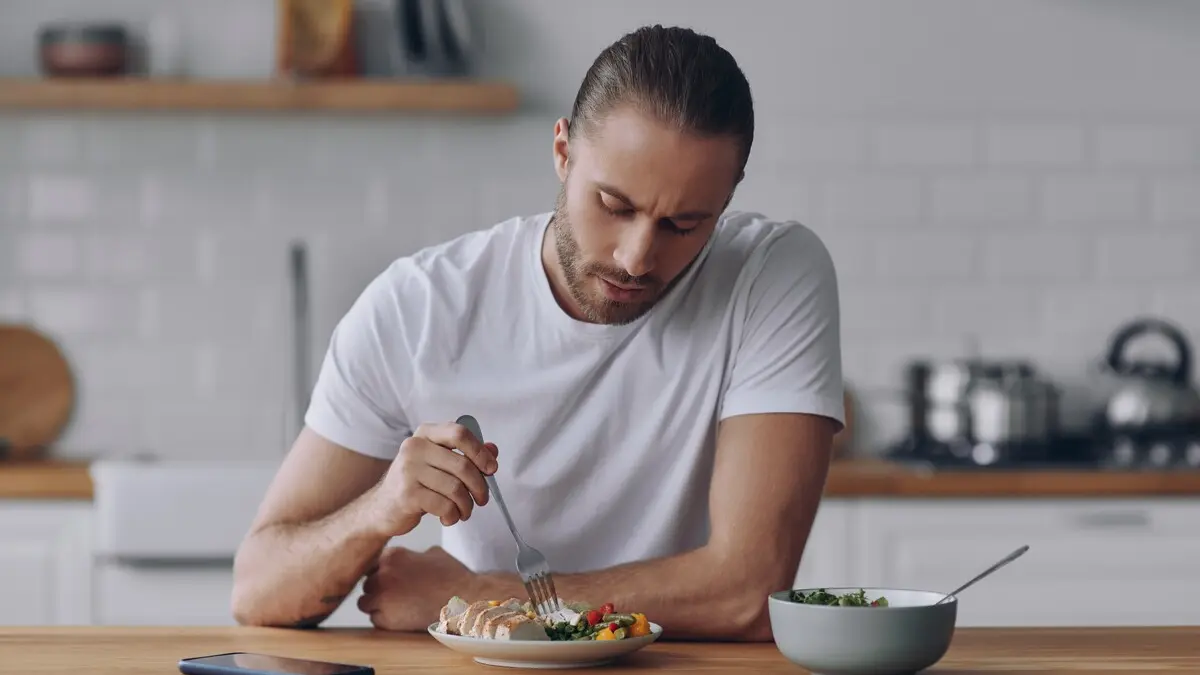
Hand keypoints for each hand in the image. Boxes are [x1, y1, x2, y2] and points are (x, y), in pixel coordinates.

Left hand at [358, 546, 476, 630]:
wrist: (462, 599)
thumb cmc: (453, 577)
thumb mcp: (432, 554)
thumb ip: (412, 555)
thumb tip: (409, 558)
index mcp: (392, 556)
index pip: (371, 565)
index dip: (380, 574)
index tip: (388, 581)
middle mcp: (382, 575)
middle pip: (367, 584)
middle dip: (378, 590)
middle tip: (396, 596)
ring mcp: (382, 597)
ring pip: (365, 603)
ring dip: (377, 606)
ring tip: (398, 607)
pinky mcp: (385, 619)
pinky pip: (375, 620)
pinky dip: (386, 621)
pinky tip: (403, 617)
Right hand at [369, 421, 499, 534]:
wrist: (381, 508)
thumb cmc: (416, 483)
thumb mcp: (439, 463)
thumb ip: (466, 455)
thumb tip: (494, 450)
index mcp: (425, 434)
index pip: (460, 433)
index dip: (480, 452)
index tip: (491, 469)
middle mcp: (414, 447)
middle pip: (463, 465)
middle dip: (479, 487)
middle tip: (482, 499)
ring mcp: (408, 470)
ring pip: (456, 489)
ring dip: (466, 505)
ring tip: (463, 511)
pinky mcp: (407, 494)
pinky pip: (444, 506)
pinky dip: (453, 516)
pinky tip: (448, 518)